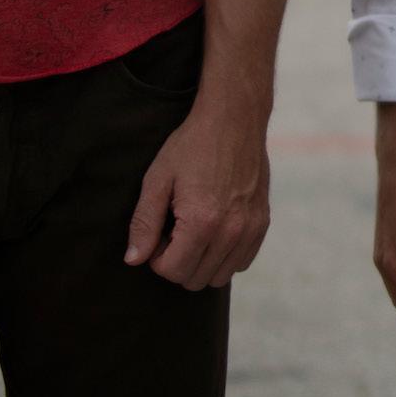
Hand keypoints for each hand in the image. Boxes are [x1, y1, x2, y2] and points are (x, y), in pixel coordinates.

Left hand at [124, 100, 269, 289]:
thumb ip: (144, 222)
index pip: (172, 271)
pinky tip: (216, 228)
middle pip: (195, 280)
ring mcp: (250, 229)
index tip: (159, 232)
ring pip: (219, 277)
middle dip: (179, 262)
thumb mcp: (159, 177)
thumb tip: (133, 260)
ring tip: (195, 228)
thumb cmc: (192, 144)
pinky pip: (242, 262)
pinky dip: (226, 255)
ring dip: (202, 261)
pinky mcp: (263, 223)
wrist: (234, 117)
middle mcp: (230, 231)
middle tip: (175, 229)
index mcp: (201, 222)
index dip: (157, 257)